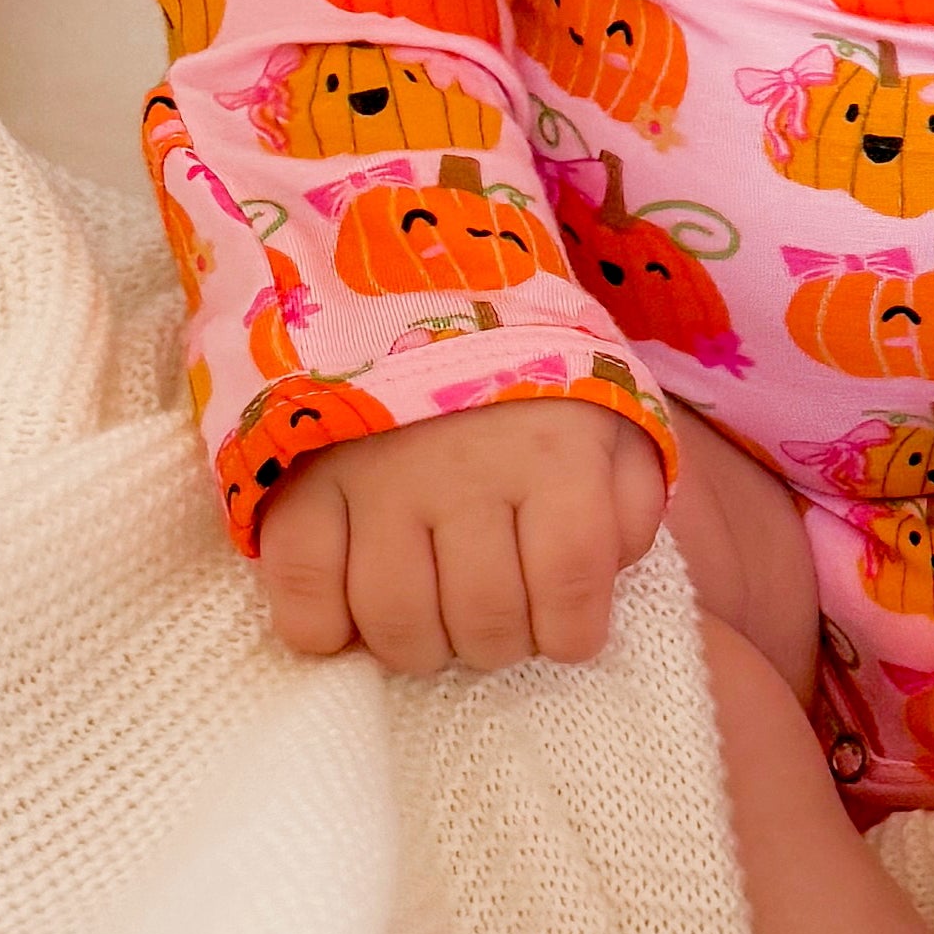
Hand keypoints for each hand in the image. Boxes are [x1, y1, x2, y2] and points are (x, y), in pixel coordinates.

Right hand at [253, 393, 667, 677]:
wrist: (416, 287)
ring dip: (422, 646)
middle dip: (498, 643)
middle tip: (494, 620)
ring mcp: (376, 477)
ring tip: (433, 618)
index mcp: (553, 448)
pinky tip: (355, 614)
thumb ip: (631, 499)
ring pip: (397, 621)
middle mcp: (464, 466)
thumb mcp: (611, 418)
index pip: (571, 583)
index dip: (572, 631)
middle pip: (484, 618)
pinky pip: (303, 597)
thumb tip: (612, 573)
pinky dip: (326, 629)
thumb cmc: (528, 378)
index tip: (565, 630)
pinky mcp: (302, 484)